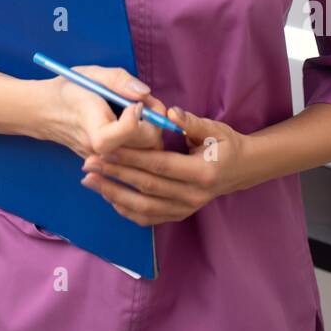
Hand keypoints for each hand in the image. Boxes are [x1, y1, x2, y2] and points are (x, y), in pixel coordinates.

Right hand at [44, 66, 168, 160]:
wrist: (45, 111)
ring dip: (152, 129)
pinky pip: (139, 155)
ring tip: (136, 109)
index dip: (137, 114)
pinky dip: (143, 138)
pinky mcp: (110, 163)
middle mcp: (101, 152)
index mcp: (94, 130)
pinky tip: (131, 121)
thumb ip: (119, 80)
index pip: (128, 132)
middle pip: (146, 145)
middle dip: (154, 121)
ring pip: (148, 153)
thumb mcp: (92, 75)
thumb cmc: (69, 90)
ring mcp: (106, 161)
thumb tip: (145, 92)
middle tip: (142, 101)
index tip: (133, 100)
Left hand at [80, 107, 250, 226]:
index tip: (106, 148)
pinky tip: (108, 197)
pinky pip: (149, 218)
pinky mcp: (179, 215)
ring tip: (90, 182)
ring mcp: (186, 209)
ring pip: (144, 207)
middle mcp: (193, 196)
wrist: (242, 170)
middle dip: (115, 175)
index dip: (132, 158)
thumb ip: (190, 122)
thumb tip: (168, 113)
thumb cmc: (225, 144)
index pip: (159, 165)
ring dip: (114, 194)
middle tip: (88, 164)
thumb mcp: (213, 129)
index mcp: (201, 173)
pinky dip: (126, 210)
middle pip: (147, 187)